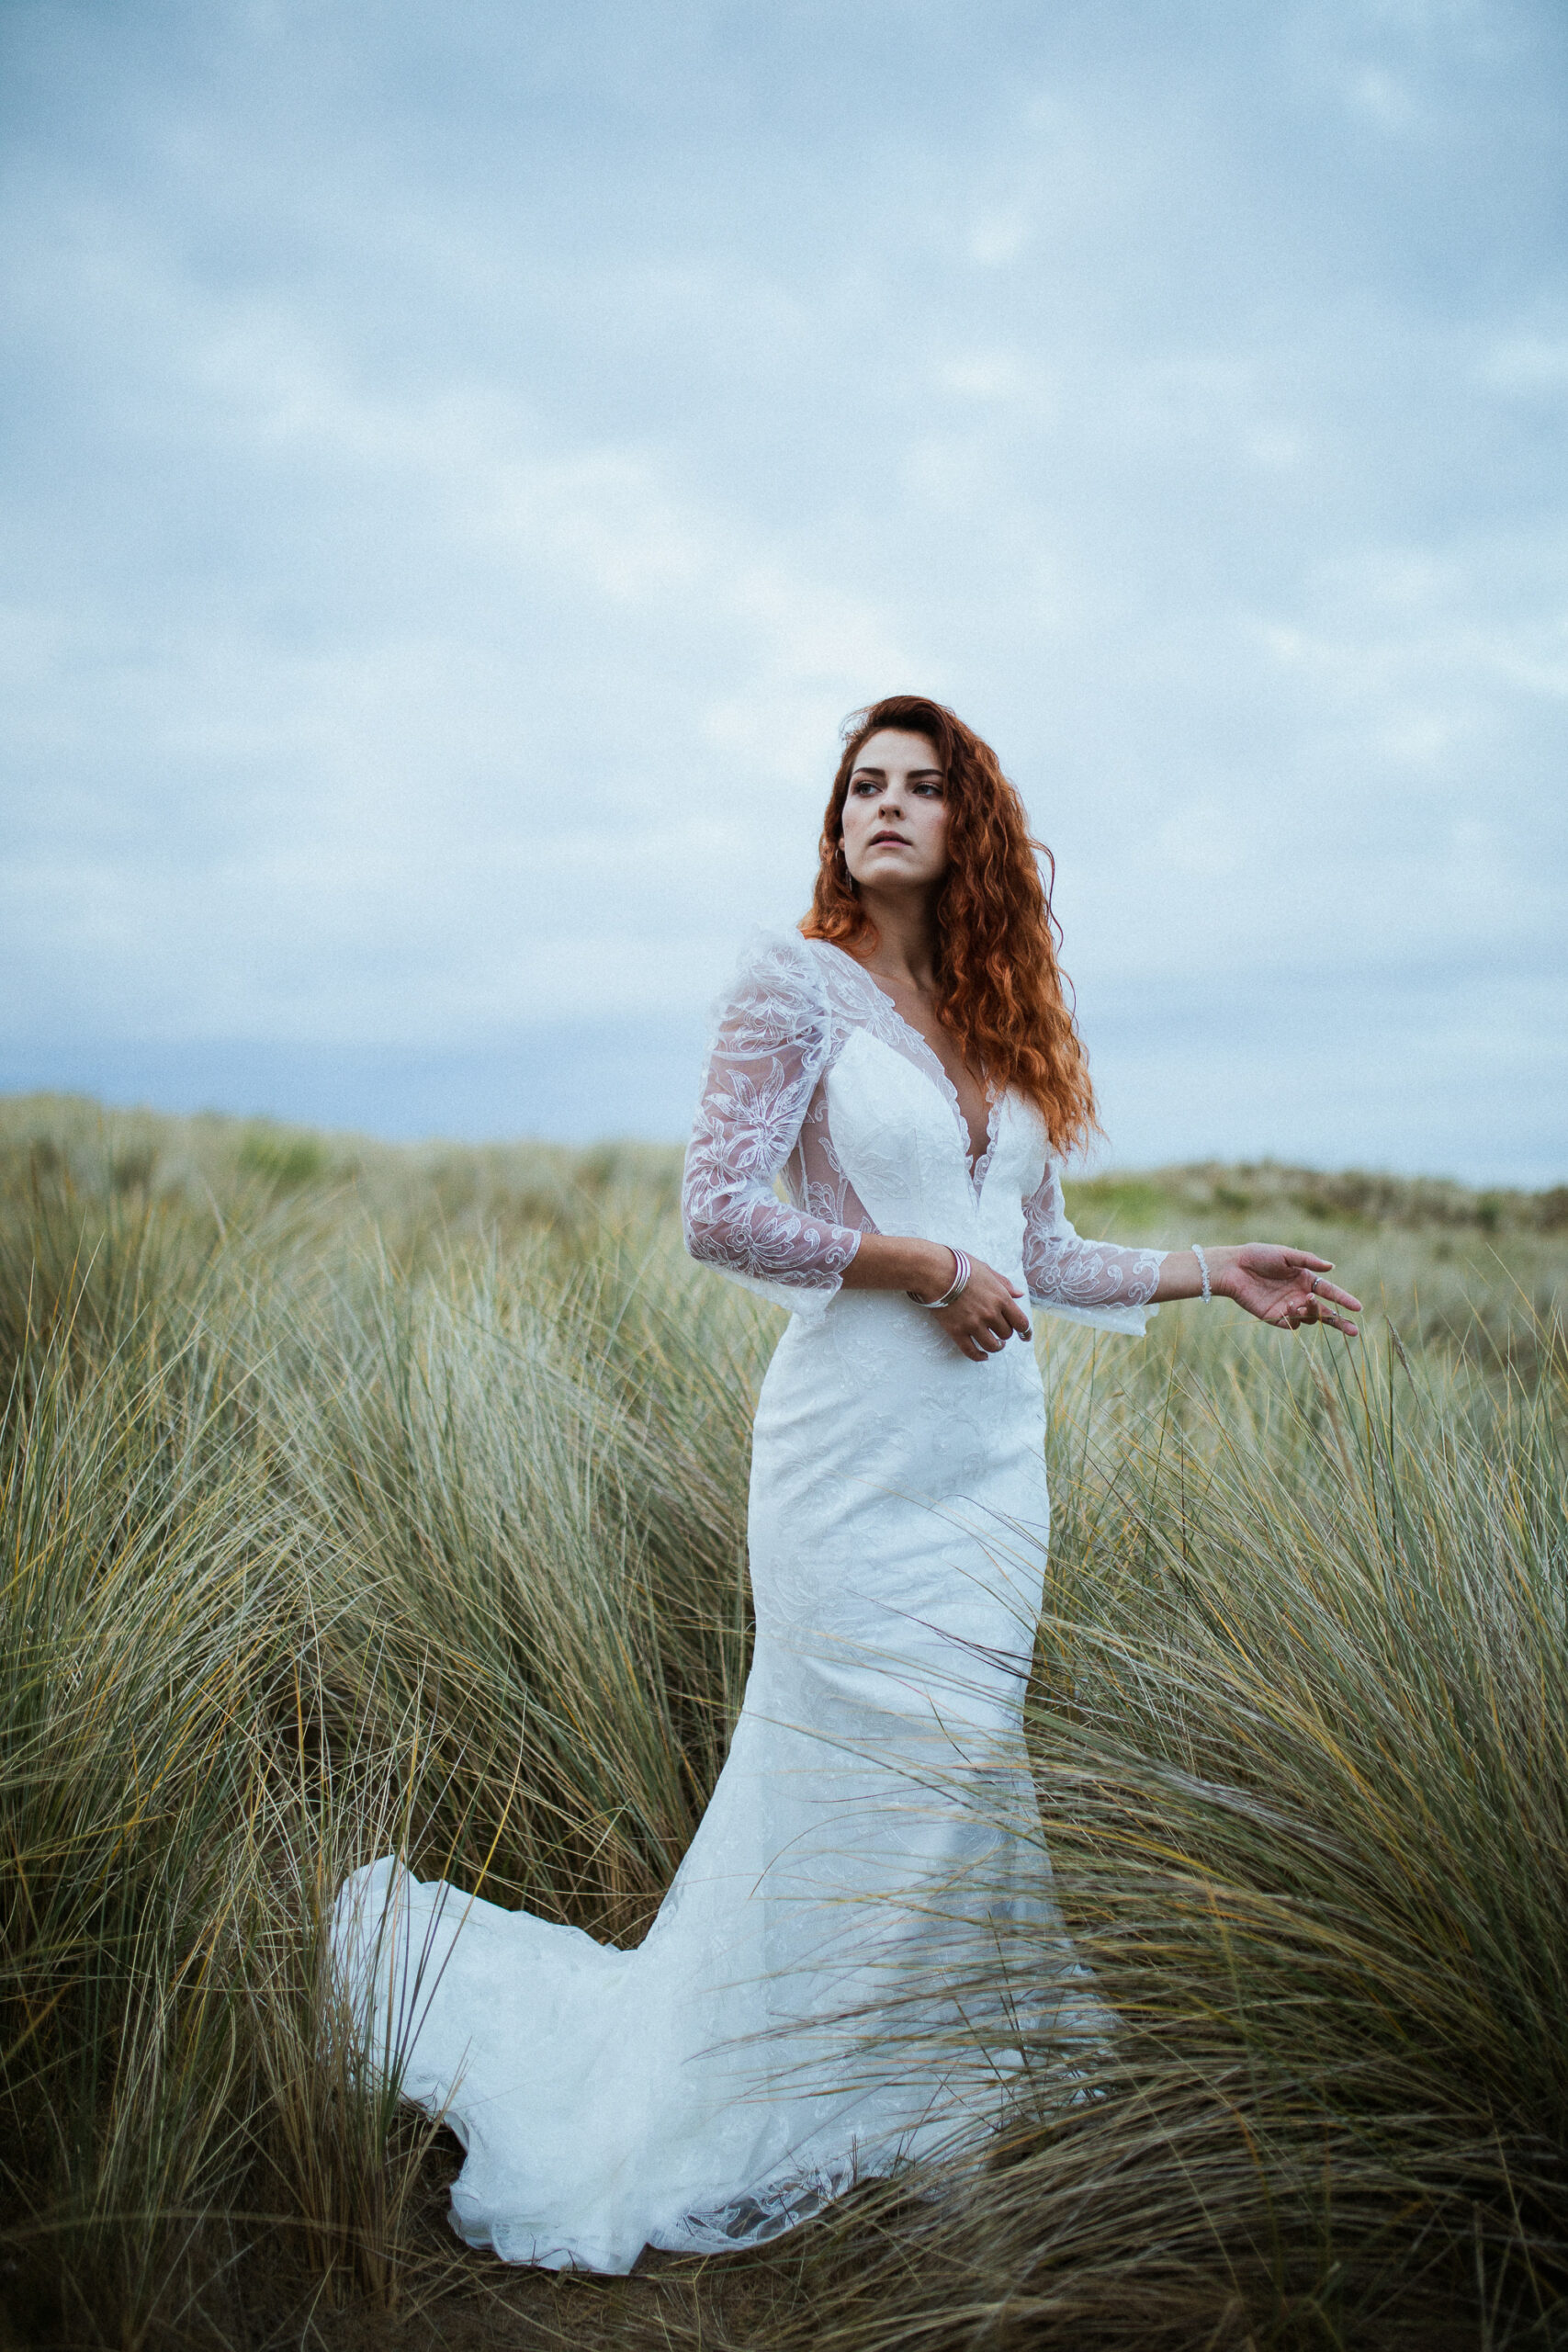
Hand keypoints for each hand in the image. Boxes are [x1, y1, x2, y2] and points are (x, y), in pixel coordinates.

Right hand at [924, 1255, 1032, 1362]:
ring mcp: (974, 1324)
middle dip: (1004, 1334)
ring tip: (994, 1345)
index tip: (1024, 1335)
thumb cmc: (960, 1266)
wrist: (935, 1272)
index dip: (1025, 1331)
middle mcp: (991, 1314)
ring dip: (995, 1347)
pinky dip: (979, 1356)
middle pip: (1006, 1334)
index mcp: (1001, 1298)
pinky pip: (971, 1351)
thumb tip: (1019, 1294)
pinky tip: (982, 1356)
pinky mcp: (957, 1331)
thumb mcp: (986, 1270)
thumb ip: (1004, 1284)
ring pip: (992, 1345)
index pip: (1021, 1322)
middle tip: (999, 1331)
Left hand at [1216, 1245, 1360, 1335]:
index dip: (1344, 1299)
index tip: (1358, 1308)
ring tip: (1304, 1301)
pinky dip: (1295, 1318)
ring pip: (1310, 1318)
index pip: (1329, 1292)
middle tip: (1353, 1332)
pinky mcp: (1274, 1317)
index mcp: (1305, 1279)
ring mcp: (1288, 1308)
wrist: (1234, 1268)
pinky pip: (1292, 1324)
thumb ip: (1308, 1260)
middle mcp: (1299, 1295)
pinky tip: (1290, 1306)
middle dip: (1340, 1322)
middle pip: (1325, 1312)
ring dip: (1312, 1313)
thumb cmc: (1258, 1256)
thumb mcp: (1285, 1255)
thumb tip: (1331, 1266)